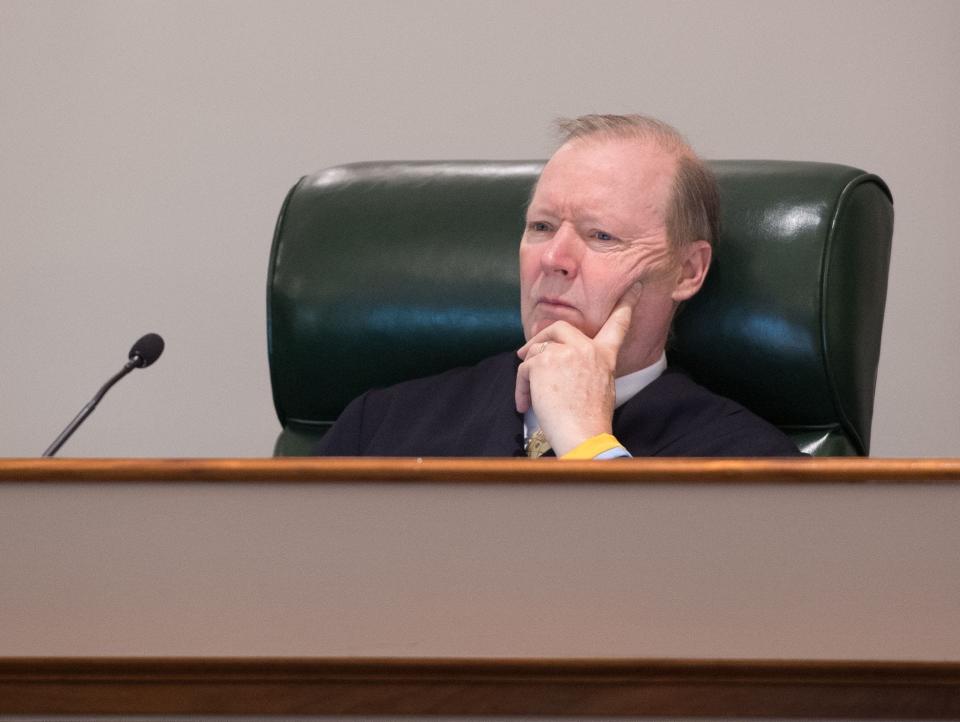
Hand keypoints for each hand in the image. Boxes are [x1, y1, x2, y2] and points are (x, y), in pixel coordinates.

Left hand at [515, 282, 642, 455]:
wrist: (582, 435)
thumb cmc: (591, 420)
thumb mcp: (601, 387)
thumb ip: (588, 367)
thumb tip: (564, 362)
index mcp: (604, 355)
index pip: (618, 325)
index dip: (626, 305)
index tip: (635, 287)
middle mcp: (586, 348)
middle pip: (558, 327)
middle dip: (539, 337)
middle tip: (525, 352)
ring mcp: (564, 352)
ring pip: (536, 351)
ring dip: (528, 374)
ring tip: (529, 397)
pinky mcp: (543, 361)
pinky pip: (524, 368)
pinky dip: (520, 387)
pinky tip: (524, 404)